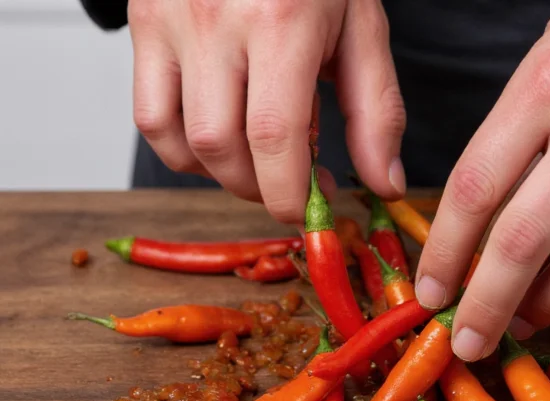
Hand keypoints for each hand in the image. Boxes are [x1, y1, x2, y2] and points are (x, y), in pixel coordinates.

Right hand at [128, 0, 406, 222]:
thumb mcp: (361, 29)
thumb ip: (376, 112)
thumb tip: (385, 185)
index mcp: (281, 20)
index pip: (274, 136)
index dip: (289, 193)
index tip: (311, 210)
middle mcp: (217, 21)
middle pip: (223, 148)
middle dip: (261, 188)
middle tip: (291, 184)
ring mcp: (171, 22)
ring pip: (180, 141)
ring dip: (223, 175)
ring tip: (259, 163)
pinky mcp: (144, 25)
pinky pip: (150, 117)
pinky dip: (183, 150)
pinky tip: (221, 142)